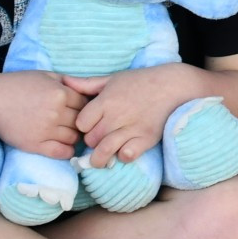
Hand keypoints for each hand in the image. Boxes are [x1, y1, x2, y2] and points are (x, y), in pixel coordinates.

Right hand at [0, 69, 92, 158]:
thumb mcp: (45, 75)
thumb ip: (68, 81)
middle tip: (76, 122)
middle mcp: (55, 112)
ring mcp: (45, 130)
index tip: (81, 109)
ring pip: (74, 137)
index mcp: (60, 93)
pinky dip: (67, 151)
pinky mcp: (34, 145)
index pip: (86, 104)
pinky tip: (63, 145)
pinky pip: (62, 152)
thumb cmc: (16, 85)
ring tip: (68, 132)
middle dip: (81, 121)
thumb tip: (89, 89)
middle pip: (82, 121)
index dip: (85, 106)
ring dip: (74, 135)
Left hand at [74, 62, 206, 165]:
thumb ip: (87, 84)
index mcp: (106, 101)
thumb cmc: (141, 81)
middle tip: (98, 139)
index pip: (81, 124)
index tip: (90, 125)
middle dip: (92, 141)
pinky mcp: (146, 138)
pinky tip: (124, 151)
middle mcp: (117, 116)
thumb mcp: (113, 79)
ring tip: (100, 159)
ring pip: (105, 152)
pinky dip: (123, 156)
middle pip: (91, 139)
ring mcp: (132, 128)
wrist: (174, 85)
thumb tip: (64, 82)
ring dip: (100, 158)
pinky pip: (127, 155)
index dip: (83, 127)